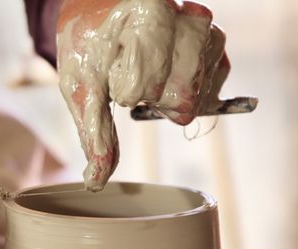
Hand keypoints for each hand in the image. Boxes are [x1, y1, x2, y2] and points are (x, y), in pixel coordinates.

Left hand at [57, 0, 229, 190]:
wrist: (97, 11)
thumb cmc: (87, 47)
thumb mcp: (81, 86)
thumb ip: (95, 134)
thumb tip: (95, 183)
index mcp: (149, 16)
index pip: (144, 89)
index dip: (124, 92)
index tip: (114, 70)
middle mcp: (185, 15)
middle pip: (181, 98)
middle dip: (151, 97)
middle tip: (132, 74)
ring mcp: (205, 27)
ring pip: (198, 95)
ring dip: (170, 95)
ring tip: (149, 70)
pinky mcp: (216, 41)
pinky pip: (215, 83)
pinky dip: (190, 90)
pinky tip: (168, 74)